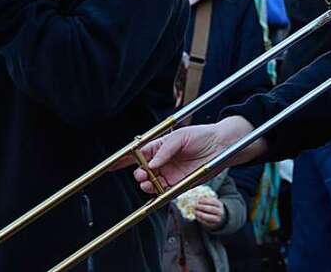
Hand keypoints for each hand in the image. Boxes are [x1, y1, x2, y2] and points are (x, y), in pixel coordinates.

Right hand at [124, 116, 260, 193]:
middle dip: (138, 173)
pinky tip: (158, 189)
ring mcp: (169, 174)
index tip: (109, 166)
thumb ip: (165, 148)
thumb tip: (152, 163)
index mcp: (159, 147)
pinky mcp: (179, 185)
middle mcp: (162, 162)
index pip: (136, 155)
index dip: (122, 160)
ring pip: (149, 184)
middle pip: (141, 171)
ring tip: (150, 180)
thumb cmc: (201, 135)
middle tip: (144, 172)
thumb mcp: (181, 136)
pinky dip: (158, 193)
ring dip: (146, 184)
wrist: (221, 145)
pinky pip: (164, 193)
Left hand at [193, 196, 224, 227]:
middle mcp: (220, 212)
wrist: (220, 218)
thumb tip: (198, 198)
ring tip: (195, 211)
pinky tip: (196, 216)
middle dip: (202, 207)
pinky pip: (205, 222)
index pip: (213, 202)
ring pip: (208, 217)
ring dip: (200, 214)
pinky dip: (200, 219)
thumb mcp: (213, 203)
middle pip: (211, 209)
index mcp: (220, 205)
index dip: (205, 200)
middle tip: (195, 205)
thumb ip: (207, 201)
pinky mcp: (213, 225)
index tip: (198, 200)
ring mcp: (217, 219)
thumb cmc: (214, 208)